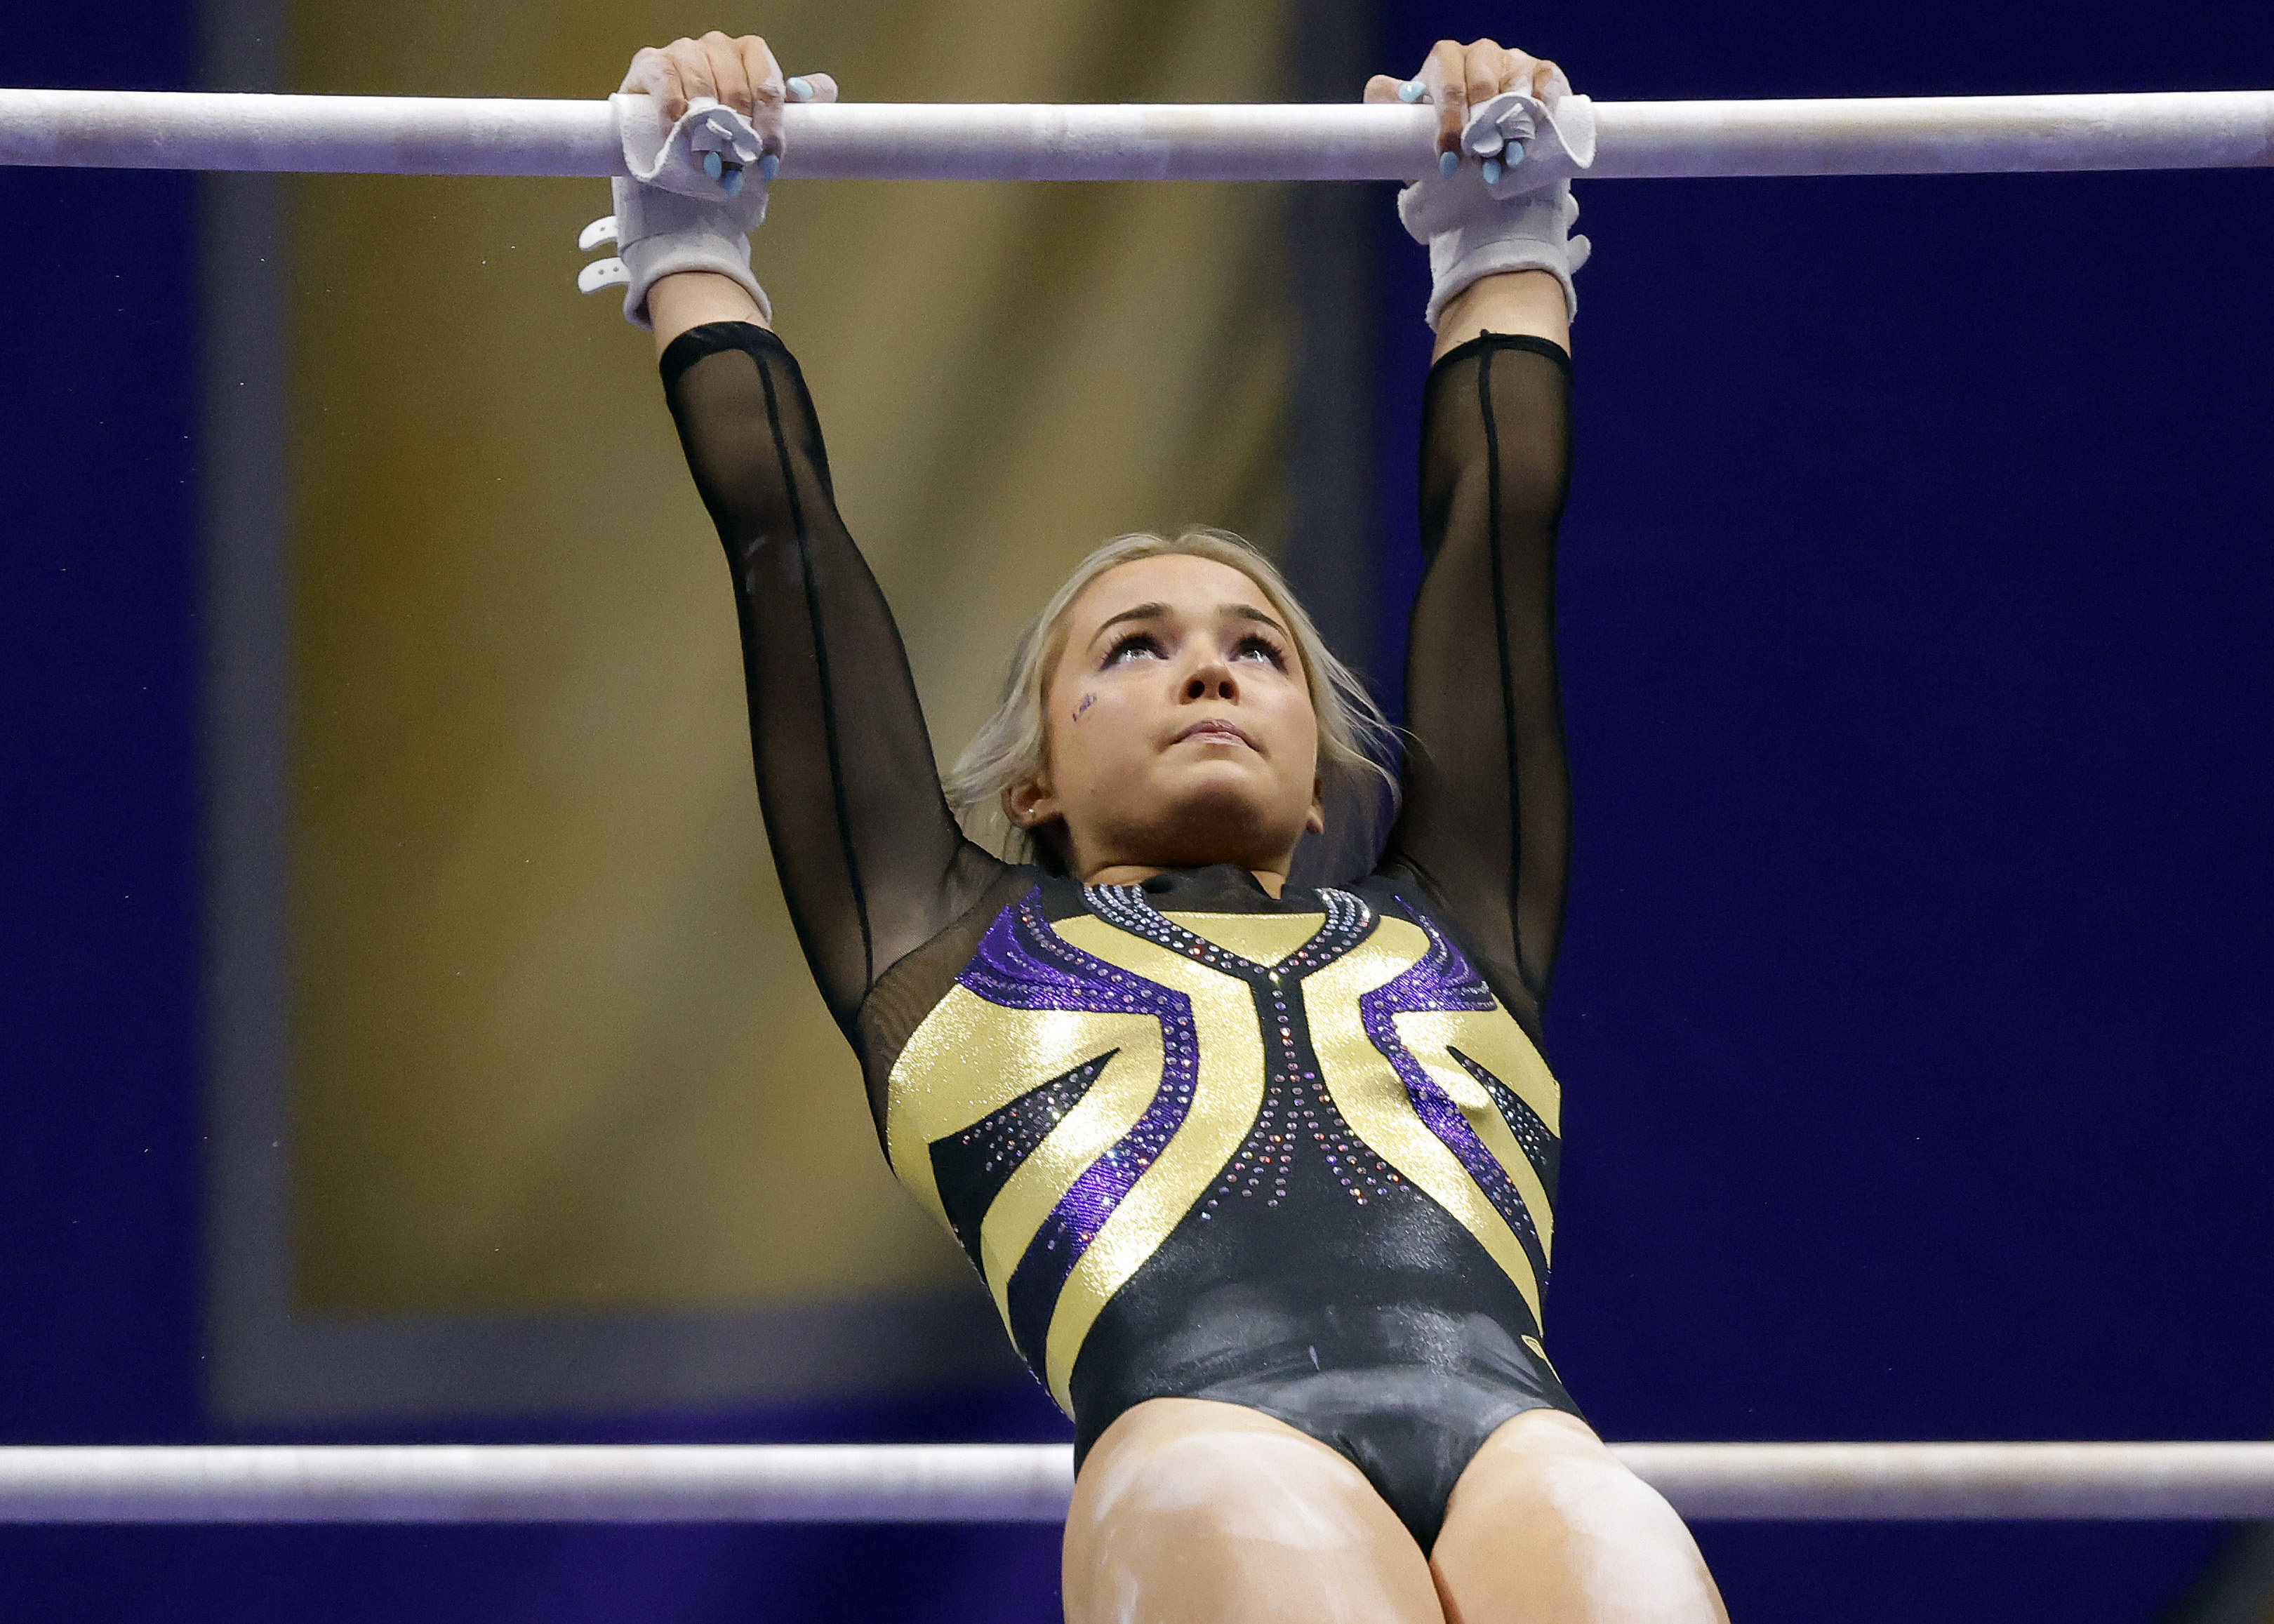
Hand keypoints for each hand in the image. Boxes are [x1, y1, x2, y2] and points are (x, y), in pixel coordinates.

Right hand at [618, 32, 839, 149]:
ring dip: (708, 131)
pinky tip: (677, 136)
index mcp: (751, 52)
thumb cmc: (721, 124)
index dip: (771, 125)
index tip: (769, 159)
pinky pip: (667, 85)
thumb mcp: (762, 116)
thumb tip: (821, 90)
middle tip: (738, 167)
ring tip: (710, 162)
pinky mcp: (652, 63)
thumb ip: (797, 104)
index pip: (769, 86)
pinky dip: (674, 113)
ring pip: (703, 89)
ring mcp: (684, 51)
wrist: (666, 134)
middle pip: (737, 91)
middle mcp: (718, 45)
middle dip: (740, 135)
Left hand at [1365, 39, 1570, 159]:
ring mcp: (1512, 61)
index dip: (1448, 121)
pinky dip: (1542, 101)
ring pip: (1513, 83)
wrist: (1486, 152)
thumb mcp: (1414, 127)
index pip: (1446, 83)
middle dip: (1480, 127)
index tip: (1449, 160)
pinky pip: (1545, 78)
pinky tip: (1537, 125)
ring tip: (1509, 157)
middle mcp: (1479, 55)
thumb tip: (1378, 90)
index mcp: (1445, 61)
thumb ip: (1393, 110)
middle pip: (1481, 82)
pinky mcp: (1542, 72)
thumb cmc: (1447, 138)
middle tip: (1480, 161)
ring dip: (1512, 123)